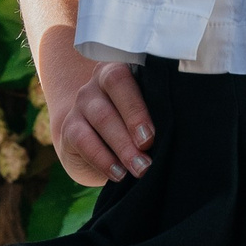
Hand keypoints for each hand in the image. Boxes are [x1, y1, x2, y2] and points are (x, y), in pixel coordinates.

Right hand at [39, 37, 150, 186]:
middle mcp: (99, 81)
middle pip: (114, 85)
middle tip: (148, 148)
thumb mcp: (146, 119)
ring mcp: (82, 102)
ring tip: (140, 168)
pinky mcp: (69, 127)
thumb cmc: (134, 129)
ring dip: (122, 145)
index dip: (139, 104)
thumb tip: (176, 136)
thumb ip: (156, 118)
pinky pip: (83, 140)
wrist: (96, 147)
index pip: (128, 74)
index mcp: (124, 71)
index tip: (152, 135)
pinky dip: (103, 159)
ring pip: (102, 116)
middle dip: (134, 119)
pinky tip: (119, 174)